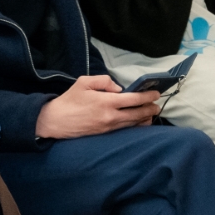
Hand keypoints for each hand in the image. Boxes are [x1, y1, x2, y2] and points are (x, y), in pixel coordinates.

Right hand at [34, 75, 157, 138]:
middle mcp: (111, 116)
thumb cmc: (69, 100)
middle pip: (139, 113)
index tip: (156, 92)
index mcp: (106, 101)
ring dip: (146, 117)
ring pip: (135, 122)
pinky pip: (128, 129)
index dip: (148, 96)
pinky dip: (137, 125)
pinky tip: (141, 121)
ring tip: (152, 112)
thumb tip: (118, 88)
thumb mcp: (83, 82)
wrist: (56, 121)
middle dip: (151, 108)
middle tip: (157, 103)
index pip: (134, 99)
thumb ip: (103, 81)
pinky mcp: (107, 133)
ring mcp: (110, 126)